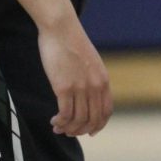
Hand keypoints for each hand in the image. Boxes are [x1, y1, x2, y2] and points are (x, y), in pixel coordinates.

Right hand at [38, 16, 112, 136]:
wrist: (61, 28)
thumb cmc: (72, 43)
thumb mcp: (90, 62)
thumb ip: (92, 78)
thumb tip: (88, 94)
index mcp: (103, 80)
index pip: (106, 111)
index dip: (98, 125)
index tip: (89, 132)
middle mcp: (95, 86)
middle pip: (92, 120)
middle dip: (80, 130)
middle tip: (69, 131)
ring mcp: (80, 87)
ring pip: (78, 120)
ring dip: (68, 129)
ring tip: (58, 127)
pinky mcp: (64, 87)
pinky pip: (65, 115)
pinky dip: (60, 123)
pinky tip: (54, 121)